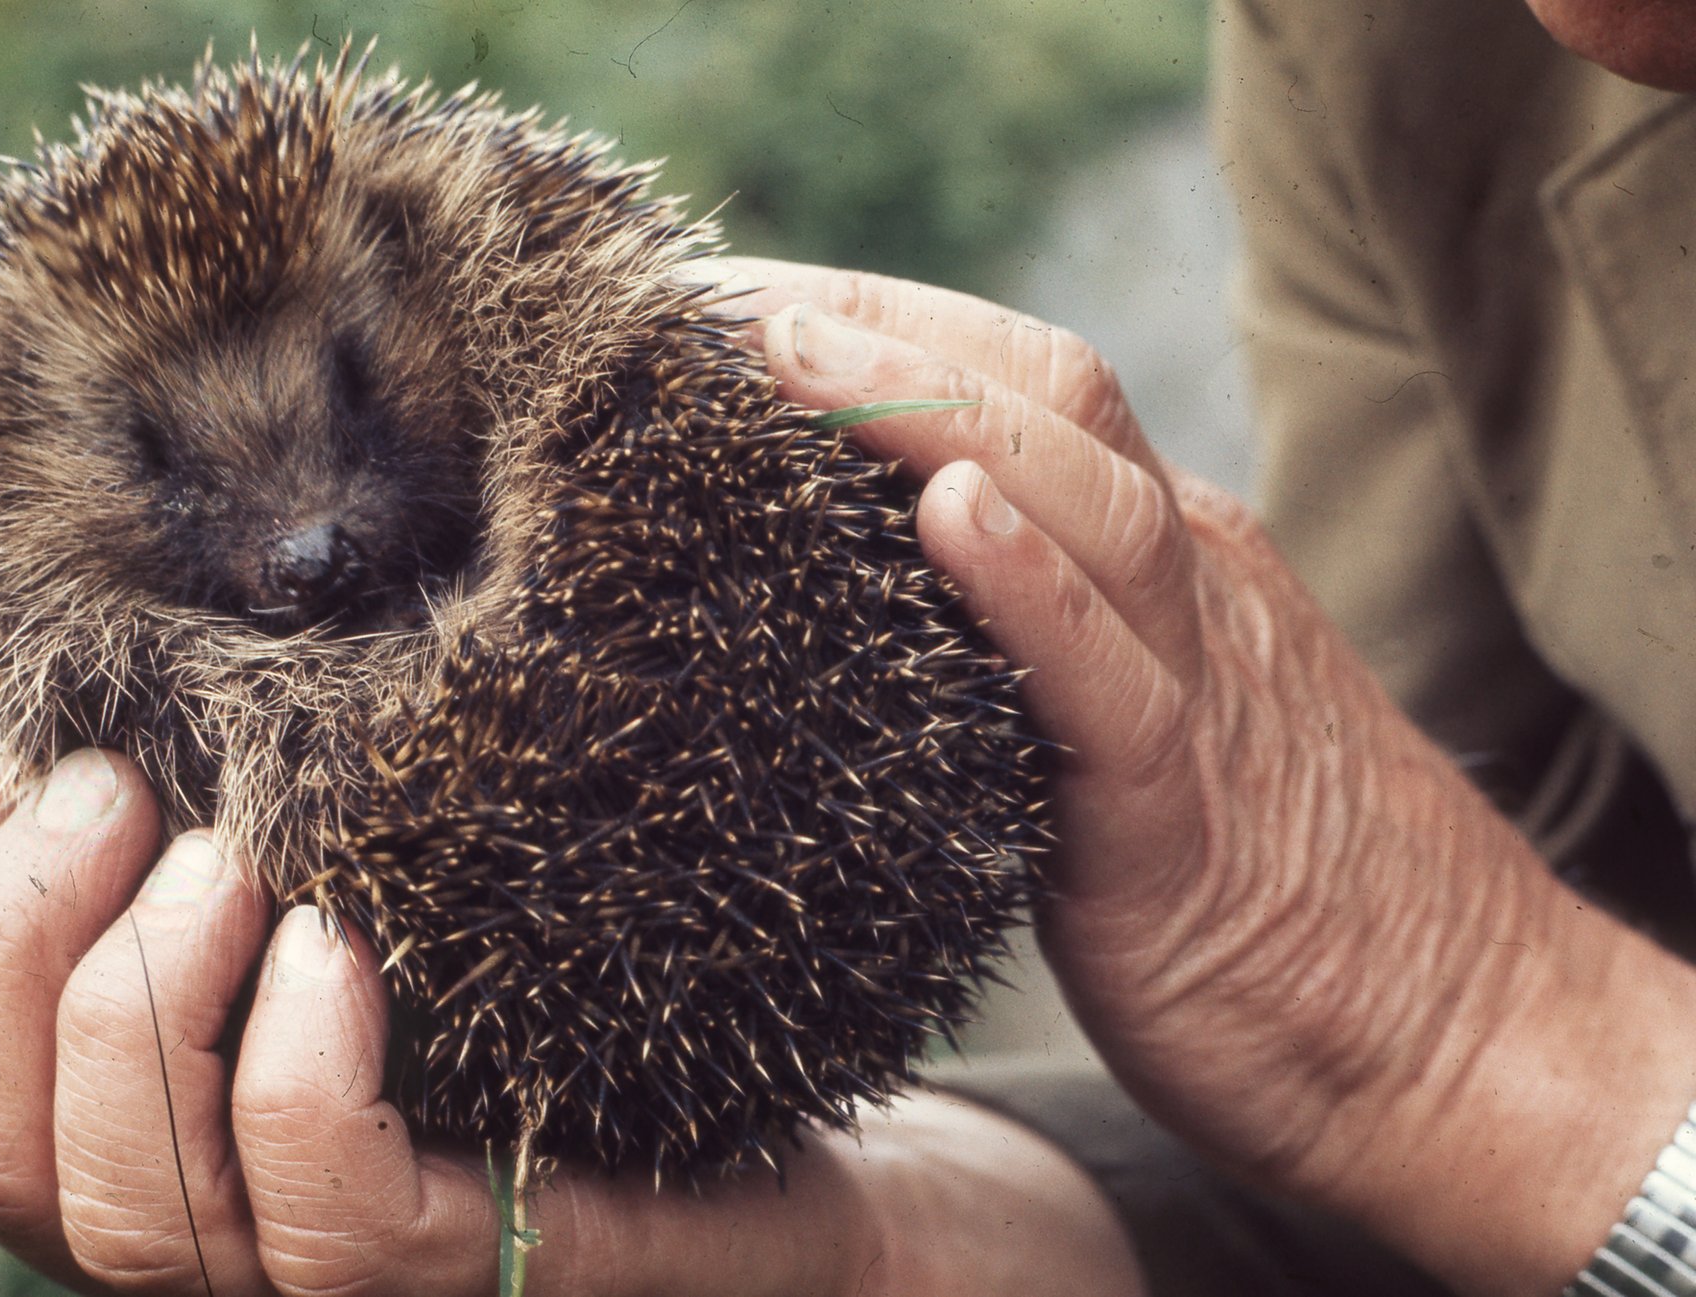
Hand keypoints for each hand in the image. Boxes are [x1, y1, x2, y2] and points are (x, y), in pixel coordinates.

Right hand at [0, 718, 1141, 1294]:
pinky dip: (298, 1077)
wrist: (801, 1123)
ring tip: (224, 854)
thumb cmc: (595, 973)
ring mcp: (348, 1262)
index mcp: (187, 1107)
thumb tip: (166, 665)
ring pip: (126, 1213)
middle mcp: (232, 1207)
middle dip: (14, 948)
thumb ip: (286, 802)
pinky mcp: (485, 1265)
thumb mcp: (411, 854)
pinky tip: (342, 948)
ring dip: (140, 1004)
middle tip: (117, 778)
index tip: (24, 734)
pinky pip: (330, 1224)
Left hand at [718, 257, 1695, 1295]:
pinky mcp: (1187, 824)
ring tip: (789, 351)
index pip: (1018, 381)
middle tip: (718, 297)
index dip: (876, 321)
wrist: (1451, 1037)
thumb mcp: (1127, 725)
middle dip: (880, 324)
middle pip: (1045, 393)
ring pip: (1082, 500)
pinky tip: (950, 516)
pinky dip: (1032, 590)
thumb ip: (1026, 646)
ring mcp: (1201, 688)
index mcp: (1162, 561)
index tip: (729, 305)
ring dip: (924, 408)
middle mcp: (1186, 587)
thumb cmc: (1257, 892)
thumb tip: (869, 601)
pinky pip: (1112, 682)